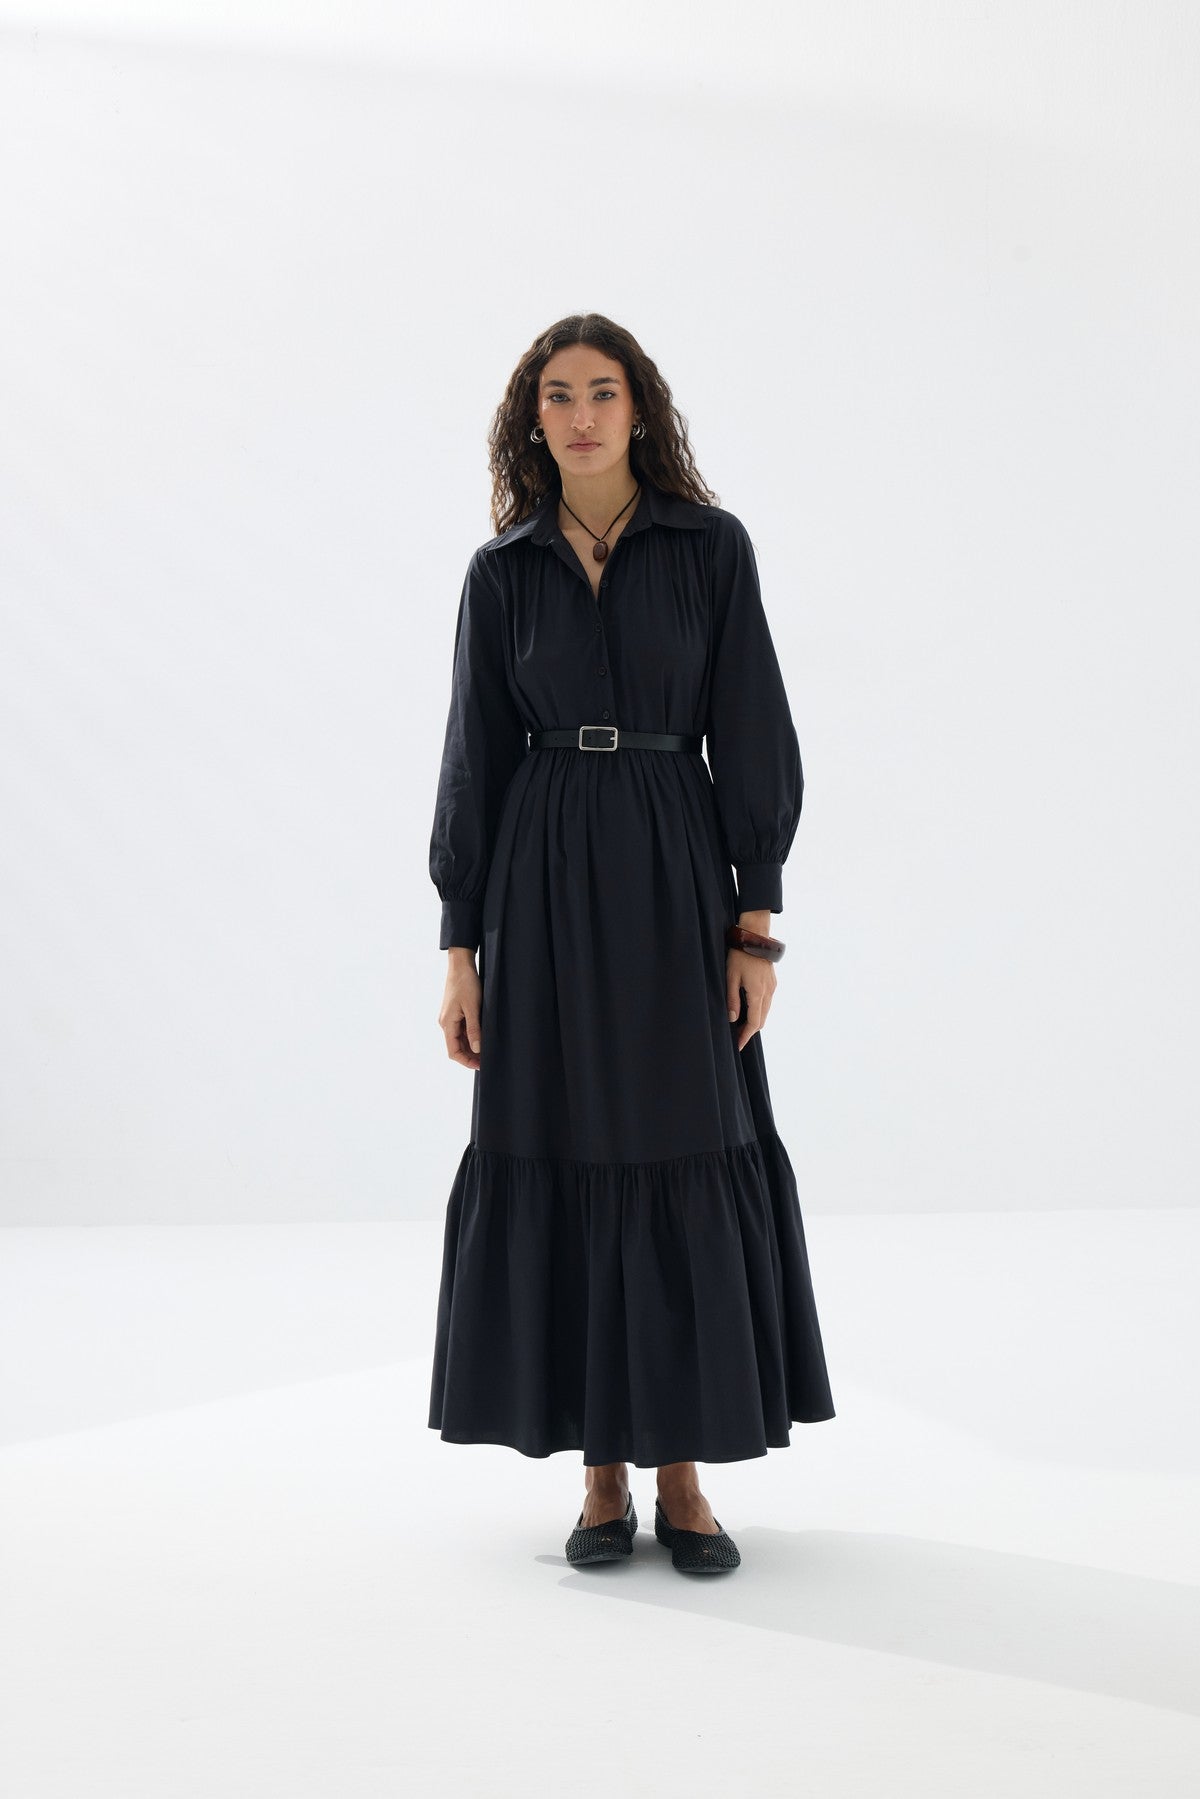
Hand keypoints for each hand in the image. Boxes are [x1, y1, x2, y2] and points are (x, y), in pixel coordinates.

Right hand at [439, 953, 482, 1069]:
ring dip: (471, 1046)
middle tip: (487, 1060)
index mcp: (447, 1023)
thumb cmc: (466, 983)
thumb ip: (474, 1029)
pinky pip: (461, 1029)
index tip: (480, 1065)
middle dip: (470, 1055)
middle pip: (456, 1047)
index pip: (453, 1051)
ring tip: (486, 1050)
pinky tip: (482, 1037)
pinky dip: (470, 1036)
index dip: (466, 1061)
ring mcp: (450, 1018)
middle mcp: (446, 1023)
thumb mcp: (473, 1007)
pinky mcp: (455, 1012)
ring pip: (459, 1039)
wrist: (461, 964)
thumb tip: (477, 1048)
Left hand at [726, 948, 777, 1051]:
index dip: (746, 1036)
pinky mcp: (772, 982)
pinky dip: (759, 1010)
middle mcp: (768, 992)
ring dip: (755, 1020)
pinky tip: (748, 1010)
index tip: (738, 1045)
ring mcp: (772, 986)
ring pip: (765, 1011)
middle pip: (762, 1020)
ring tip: (741, 1026)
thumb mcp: (730, 977)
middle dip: (750, 1030)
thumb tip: (733, 1019)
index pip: (754, 1022)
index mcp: (758, 992)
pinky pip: (767, 1002)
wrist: (755, 936)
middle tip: (737, 1037)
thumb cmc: (739, 955)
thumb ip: (732, 999)